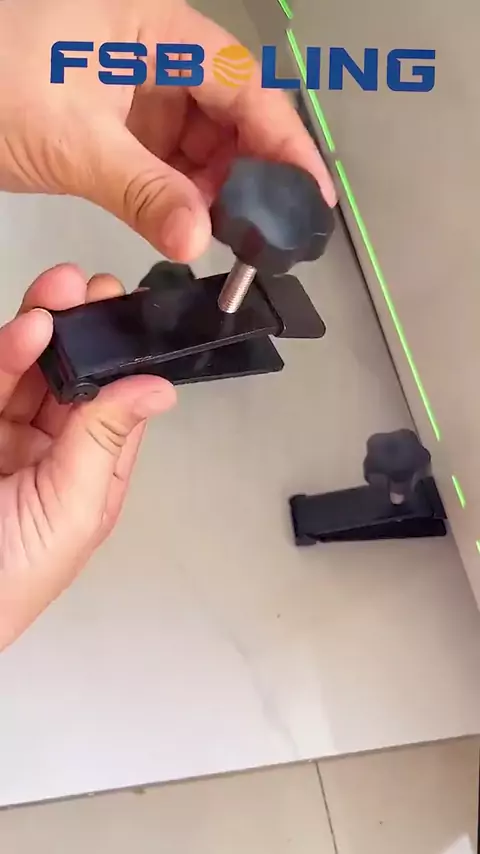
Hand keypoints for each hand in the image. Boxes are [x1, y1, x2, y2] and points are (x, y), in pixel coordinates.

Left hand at [0, 0, 335, 261]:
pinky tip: (187, 222)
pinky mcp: (117, 123)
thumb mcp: (73, 141)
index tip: (310, 194)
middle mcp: (153, 55)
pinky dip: (180, 194)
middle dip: (249, 173)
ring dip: (215, 190)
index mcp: (153, 29)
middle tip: (262, 229)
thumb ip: (142, 192)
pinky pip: (166, 160)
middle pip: (230, 114)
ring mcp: (135, 90)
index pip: (243, 86)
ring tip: (225, 233)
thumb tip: (197, 239)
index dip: (284, 141)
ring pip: (200, 142)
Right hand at [0, 265, 174, 650]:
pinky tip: (27, 330)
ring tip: (57, 293)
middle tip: (90, 288)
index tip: (131, 313)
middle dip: (81, 332)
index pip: (115, 404)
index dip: (123, 358)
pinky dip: (6, 355)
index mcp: (91, 475)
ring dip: (43, 331)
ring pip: (27, 372)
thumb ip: (106, 441)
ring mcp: (6, 438)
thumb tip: (158, 389)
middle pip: (69, 379)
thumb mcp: (74, 509)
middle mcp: (50, 451)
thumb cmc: (12, 579)